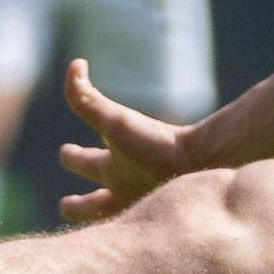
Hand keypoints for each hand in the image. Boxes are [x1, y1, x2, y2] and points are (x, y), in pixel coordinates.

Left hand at [54, 59, 198, 223]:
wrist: (206, 168)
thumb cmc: (157, 148)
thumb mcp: (115, 120)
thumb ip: (85, 97)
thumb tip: (75, 64)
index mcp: (109, 173)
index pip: (78, 162)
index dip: (70, 155)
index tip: (67, 151)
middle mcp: (123, 195)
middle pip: (91, 205)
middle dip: (78, 205)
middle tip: (69, 204)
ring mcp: (147, 202)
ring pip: (121, 209)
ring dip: (111, 206)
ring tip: (113, 205)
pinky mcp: (172, 202)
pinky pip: (156, 199)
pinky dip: (151, 195)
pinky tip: (160, 191)